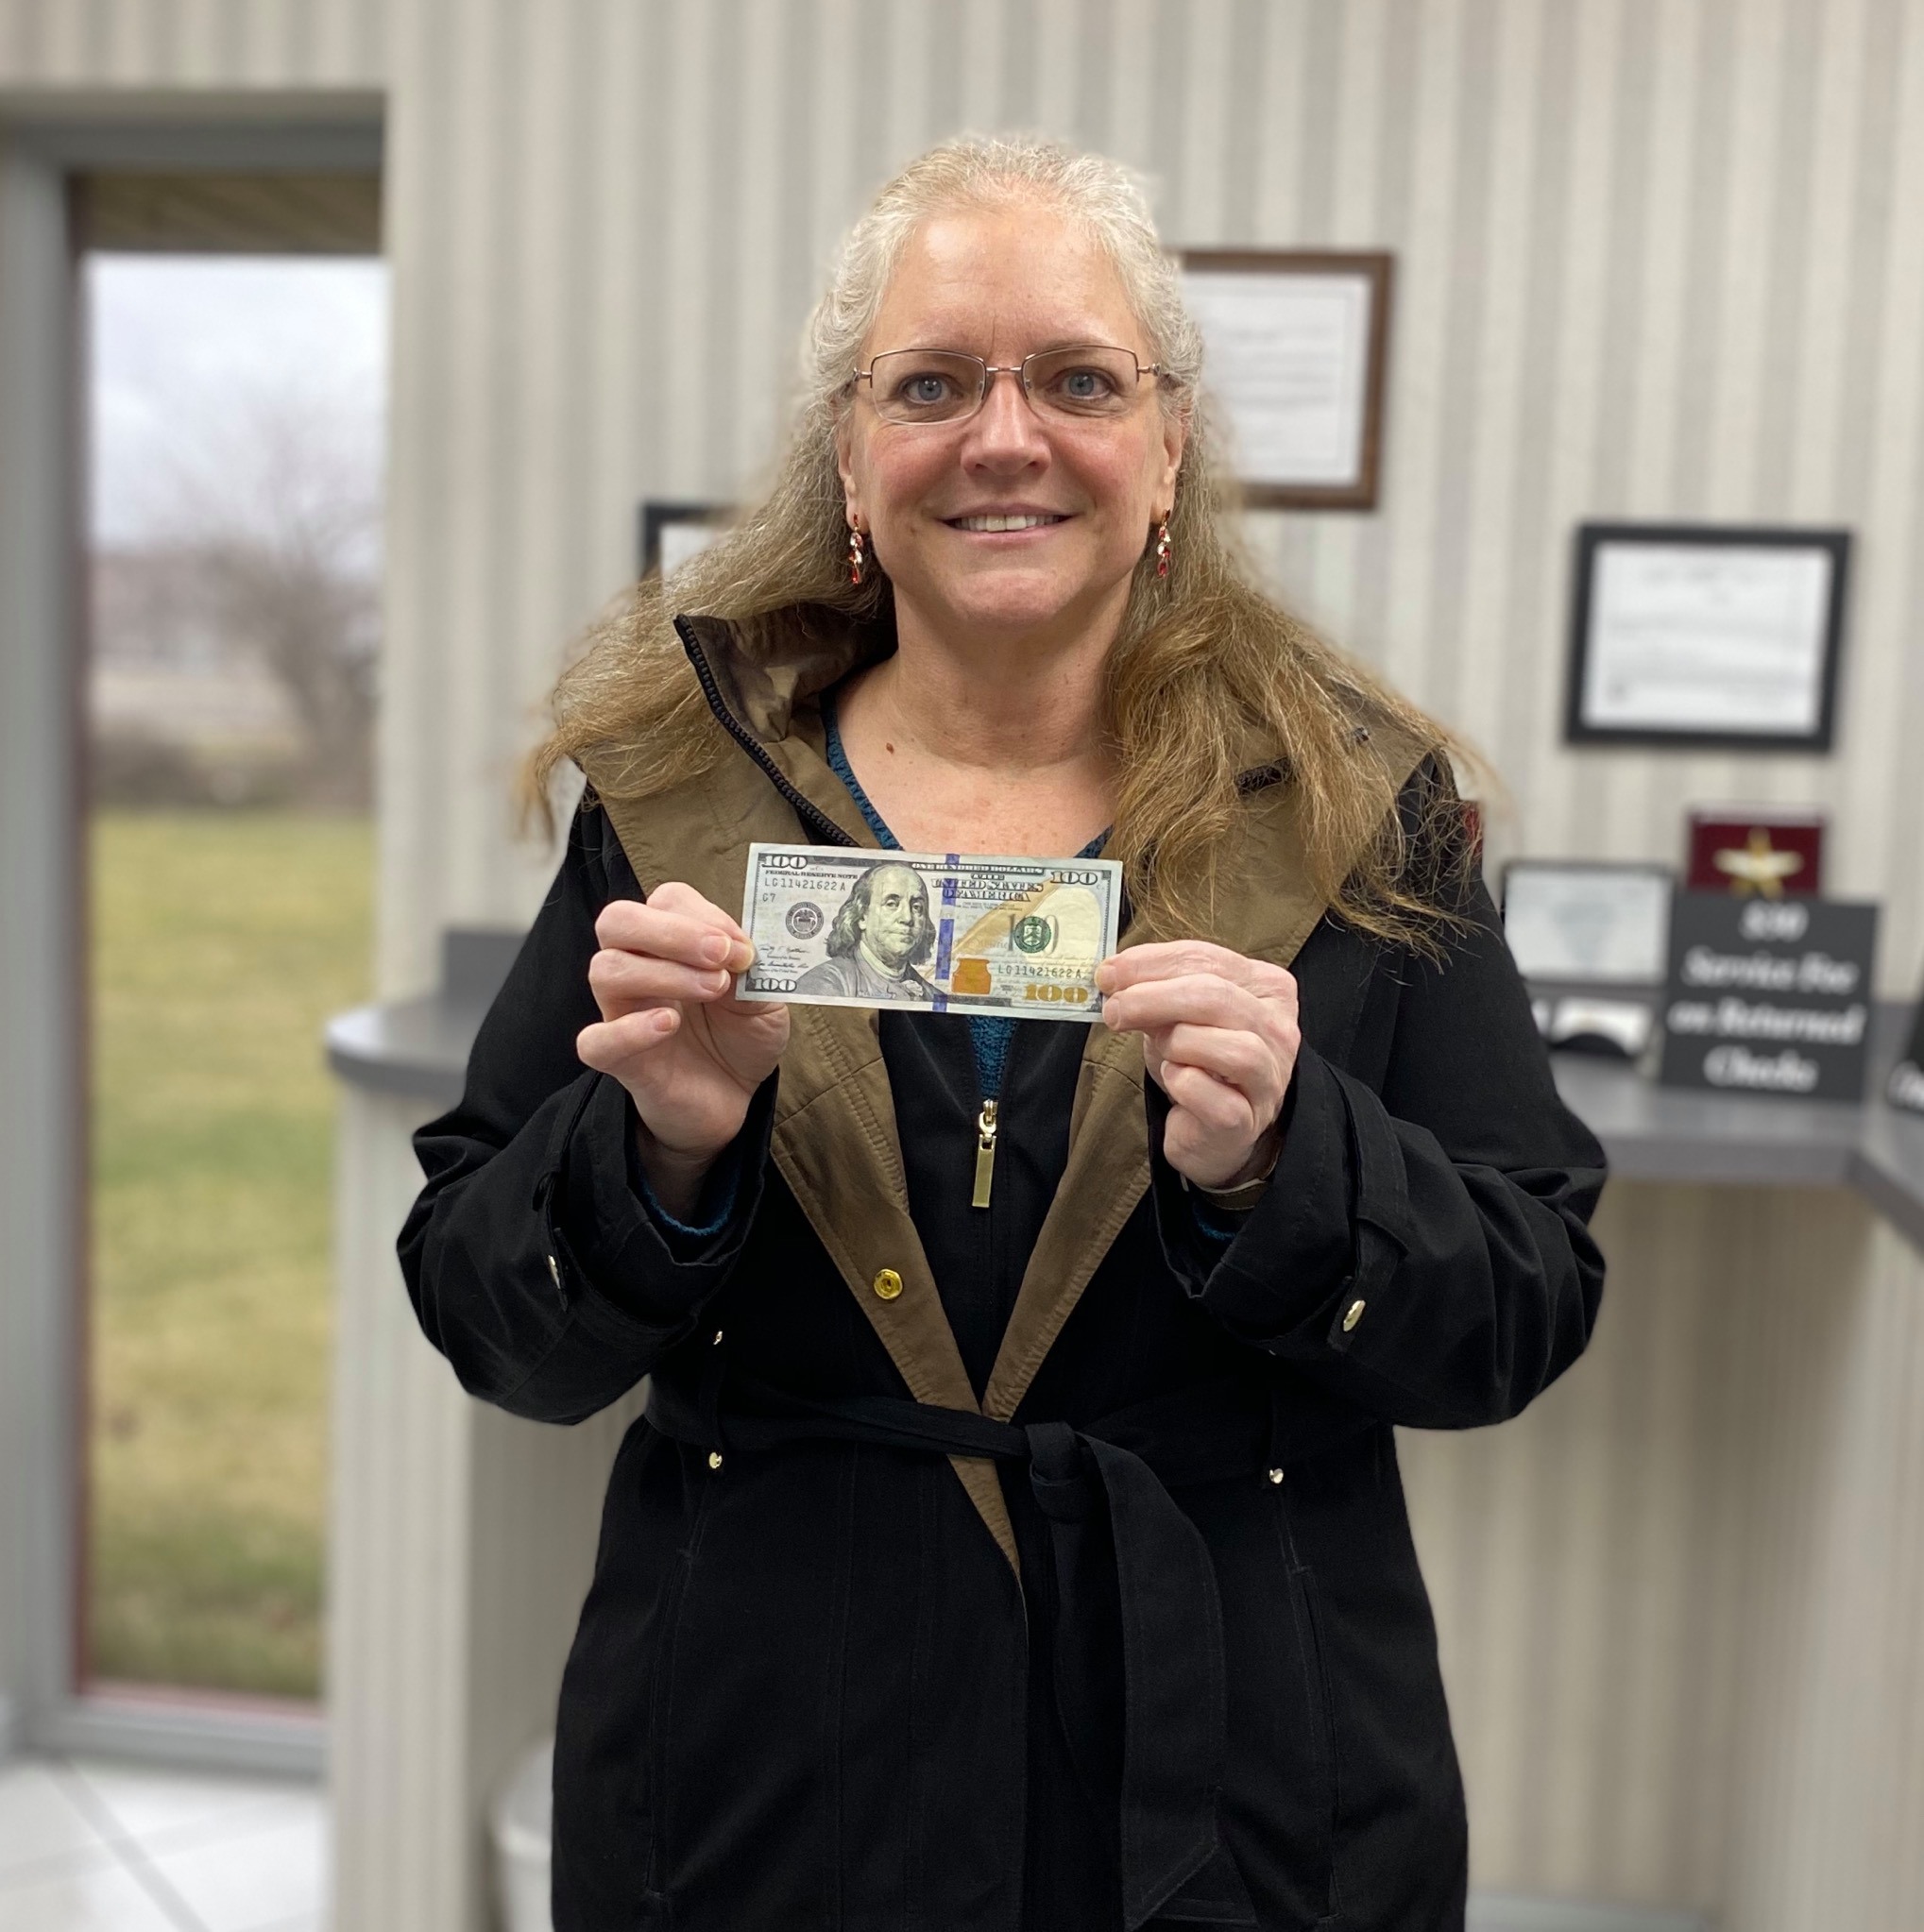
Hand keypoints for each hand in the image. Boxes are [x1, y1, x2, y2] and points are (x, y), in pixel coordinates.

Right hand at [576, 883, 789, 1214]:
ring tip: (715, 989)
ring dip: (664, 973)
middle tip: (721, 955)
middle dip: (671, 930)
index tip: (742, 947)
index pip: (666, 901)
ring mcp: (622, 1011)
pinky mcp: (620, 1060)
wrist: (734, 1096)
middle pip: (617, 920)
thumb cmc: (740, 1035)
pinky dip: (628, 1030)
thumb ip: (754, 972)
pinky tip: (668, 1024)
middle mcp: (638, 967)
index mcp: (672, 943)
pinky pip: (595, 1040)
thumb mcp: (764, 998)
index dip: (704, 915)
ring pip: (606, 970)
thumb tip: (737, 951)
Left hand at [1095, 941, 1300, 1190]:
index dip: (1152, 963)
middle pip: (1217, 996)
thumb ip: (1154, 988)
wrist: (1208, 1126)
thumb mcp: (1177, 1014)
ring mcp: (1269, 1077)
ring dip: (1178, 1042)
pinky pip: (1212, 1094)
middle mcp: (1279, 1030)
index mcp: (1269, 988)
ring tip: (1161, 1050)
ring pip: (1231, 1047)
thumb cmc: (1198, 1061)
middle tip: (1114, 1009)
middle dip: (1153, 998)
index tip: (1108, 973)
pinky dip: (1182, 1083)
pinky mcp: (1245, 1119)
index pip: (1210, 959)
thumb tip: (1113, 975)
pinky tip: (1174, 1079)